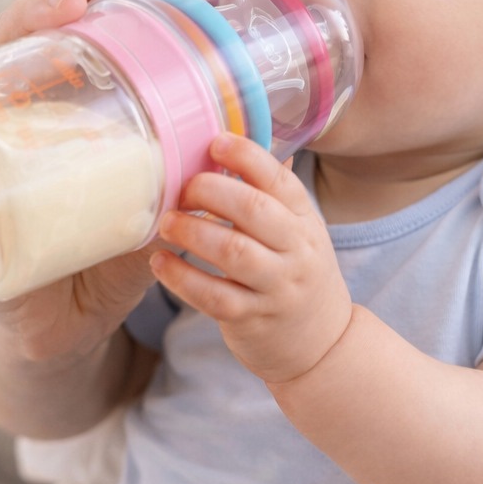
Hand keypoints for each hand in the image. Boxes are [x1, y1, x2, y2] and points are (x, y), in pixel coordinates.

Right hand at [0, 0, 220, 362]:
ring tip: (78, 5)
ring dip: (40, 7)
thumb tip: (289, 143)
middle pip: (59, 2)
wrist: (50, 326)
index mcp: (86, 88)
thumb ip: (207, 171)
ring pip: (8, 37)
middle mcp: (38, 92)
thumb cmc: (102, 251)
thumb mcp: (163, 204)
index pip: (110, 5)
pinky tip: (17, 58)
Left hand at [150, 134, 352, 385]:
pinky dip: (182, 278)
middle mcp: (297, 251)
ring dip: (193, 231)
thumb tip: (235, 140)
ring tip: (165, 222)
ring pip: (233, 252)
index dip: (246, 156)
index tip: (214, 142)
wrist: (322, 343)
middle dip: (210, 191)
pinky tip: (160, 263)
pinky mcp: (253, 319)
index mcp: (305, 220)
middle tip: (180, 187)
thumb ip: (270, 196)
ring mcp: (277, 287)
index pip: (279, 180)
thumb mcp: (299, 232)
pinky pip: (214, 296)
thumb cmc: (296, 275)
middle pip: (254, 210)